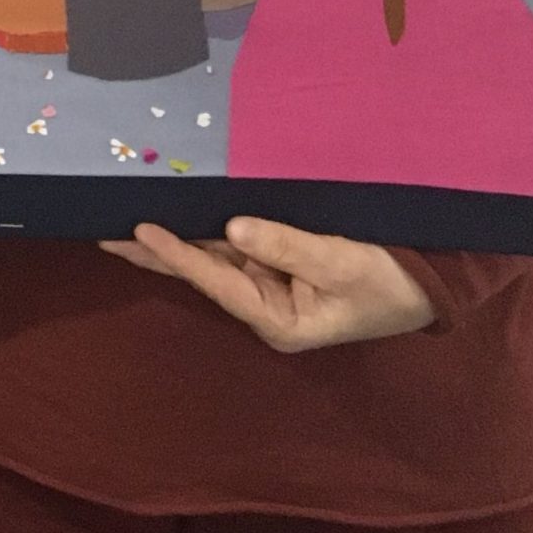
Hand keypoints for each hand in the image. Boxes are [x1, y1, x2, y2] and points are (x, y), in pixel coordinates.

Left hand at [101, 219, 436, 351]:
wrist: (431, 282)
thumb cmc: (390, 280)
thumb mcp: (342, 262)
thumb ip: (286, 244)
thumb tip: (231, 227)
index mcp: (278, 320)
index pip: (216, 282)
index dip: (177, 255)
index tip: (139, 230)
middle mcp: (264, 304)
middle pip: (201, 272)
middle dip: (153, 251)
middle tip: (101, 230)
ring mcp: (268, 282)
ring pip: (210, 255)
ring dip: (171, 237)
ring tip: (121, 220)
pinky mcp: (277, 260)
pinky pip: (232, 242)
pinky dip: (201, 228)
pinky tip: (171, 212)